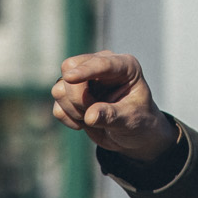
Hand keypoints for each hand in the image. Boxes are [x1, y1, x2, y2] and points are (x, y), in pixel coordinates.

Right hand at [49, 50, 175, 161]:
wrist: (133, 134)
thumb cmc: (140, 121)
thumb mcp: (133, 119)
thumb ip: (113, 115)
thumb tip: (90, 116)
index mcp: (124, 65)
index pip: (101, 63)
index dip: (85, 70)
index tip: (70, 78)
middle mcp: (100, 66)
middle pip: (70, 69)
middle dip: (77, 96)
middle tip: (94, 112)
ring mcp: (81, 78)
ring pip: (59, 90)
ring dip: (74, 110)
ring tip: (96, 119)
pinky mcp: (68, 94)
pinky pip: (57, 107)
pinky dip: (69, 119)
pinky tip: (85, 123)